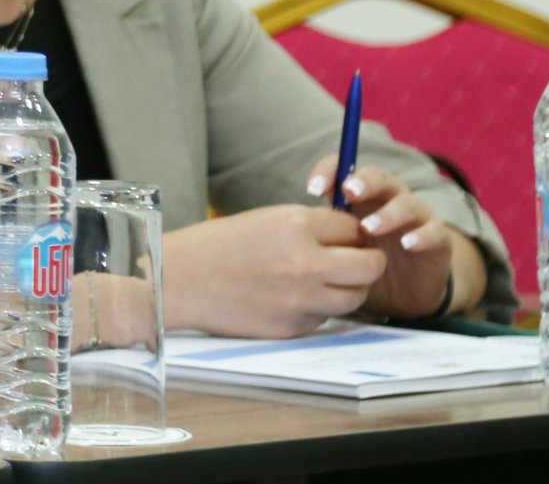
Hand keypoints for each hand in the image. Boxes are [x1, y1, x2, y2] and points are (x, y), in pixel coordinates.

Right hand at [162, 204, 383, 337]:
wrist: (178, 281)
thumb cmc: (214, 246)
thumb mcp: (264, 220)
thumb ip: (307, 228)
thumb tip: (346, 237)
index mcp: (294, 225)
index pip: (353, 228)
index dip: (351, 233)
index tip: (343, 237)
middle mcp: (305, 262)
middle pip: (370, 266)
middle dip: (368, 262)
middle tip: (354, 261)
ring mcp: (301, 299)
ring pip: (355, 296)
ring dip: (347, 288)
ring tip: (324, 281)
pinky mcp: (293, 327)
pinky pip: (325, 318)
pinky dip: (317, 308)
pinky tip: (291, 298)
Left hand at [306, 157, 476, 319]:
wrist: (405, 293)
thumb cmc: (363, 261)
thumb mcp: (338, 246)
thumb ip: (320, 230)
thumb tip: (282, 224)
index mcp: (361, 196)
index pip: (345, 170)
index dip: (329, 172)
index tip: (312, 188)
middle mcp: (389, 199)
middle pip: (379, 178)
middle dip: (363, 182)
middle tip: (347, 192)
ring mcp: (416, 218)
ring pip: (407, 203)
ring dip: (388, 212)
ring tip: (369, 227)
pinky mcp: (439, 241)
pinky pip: (435, 232)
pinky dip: (422, 235)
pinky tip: (407, 243)